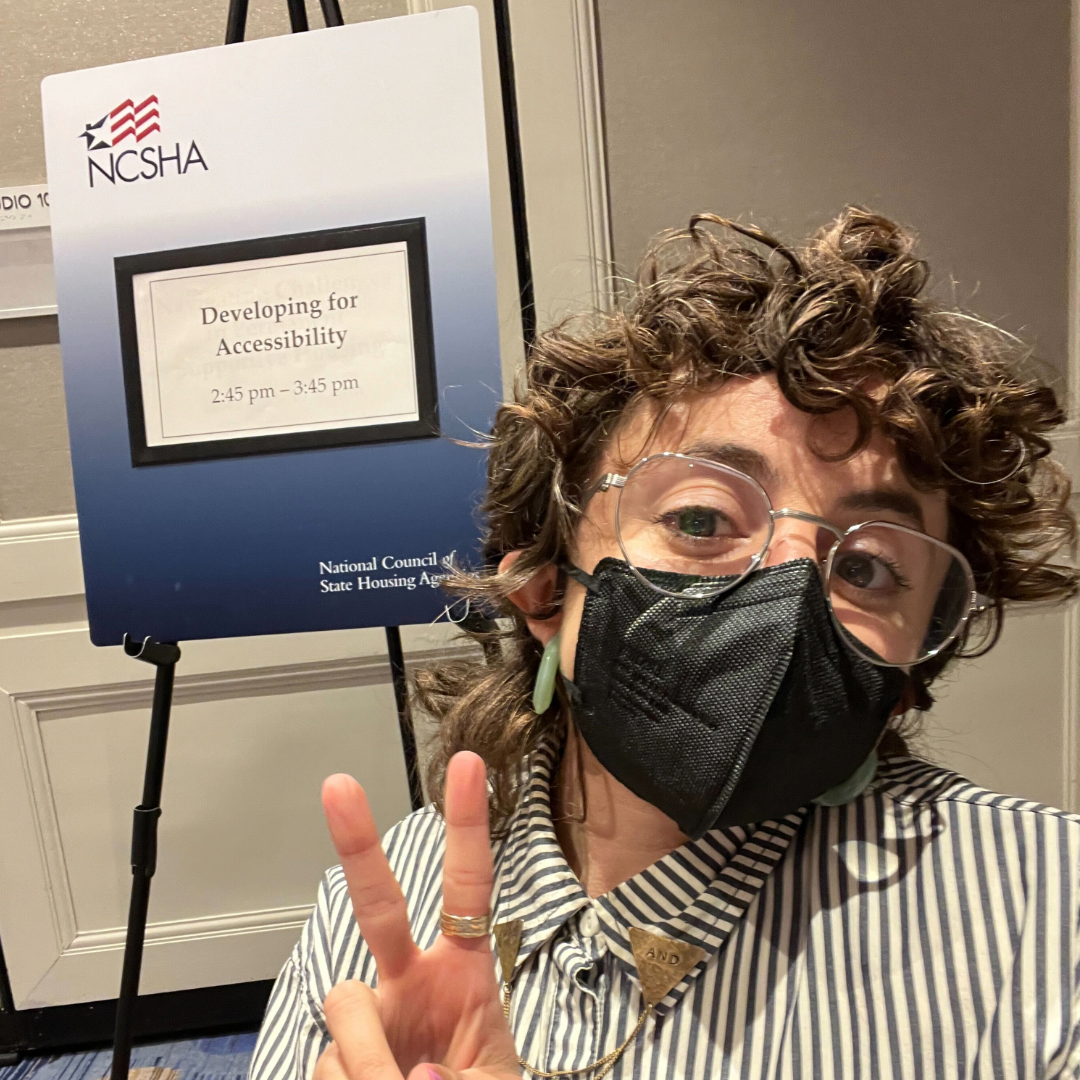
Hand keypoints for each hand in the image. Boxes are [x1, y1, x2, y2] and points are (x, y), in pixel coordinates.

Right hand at [312, 752, 520, 1079]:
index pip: (468, 889)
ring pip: (345, 1010)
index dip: (468, 826)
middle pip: (380, 906)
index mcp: (463, 976)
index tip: (466, 764)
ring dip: (370, 1064)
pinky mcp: (330, 1058)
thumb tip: (410, 1071)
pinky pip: (324, 1065)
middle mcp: (410, 984)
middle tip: (338, 785)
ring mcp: (368, 1020)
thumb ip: (458, 1078)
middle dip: (358, 845)